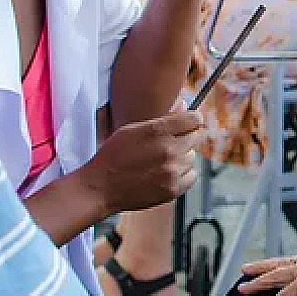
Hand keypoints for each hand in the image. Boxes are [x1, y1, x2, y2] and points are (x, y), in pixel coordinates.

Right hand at [82, 109, 202, 212]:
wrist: (101, 187)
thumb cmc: (114, 156)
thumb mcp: (133, 128)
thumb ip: (162, 118)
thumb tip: (184, 106)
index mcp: (158, 131)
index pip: (195, 119)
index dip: (191, 120)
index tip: (186, 123)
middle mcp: (169, 150)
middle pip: (195, 137)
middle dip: (184, 137)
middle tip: (168, 143)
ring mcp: (172, 171)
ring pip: (192, 157)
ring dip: (182, 157)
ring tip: (161, 160)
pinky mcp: (173, 189)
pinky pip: (192, 176)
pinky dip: (183, 174)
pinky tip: (167, 173)